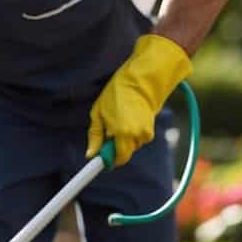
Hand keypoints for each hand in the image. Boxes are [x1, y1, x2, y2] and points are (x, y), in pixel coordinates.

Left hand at [87, 33, 191, 167]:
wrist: (141, 79)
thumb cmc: (117, 93)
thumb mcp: (98, 113)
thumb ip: (95, 136)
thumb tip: (90, 155)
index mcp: (123, 133)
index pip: (116, 159)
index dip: (106, 162)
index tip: (97, 162)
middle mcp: (137, 137)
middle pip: (122, 154)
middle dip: (113, 146)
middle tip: (108, 129)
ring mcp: (146, 134)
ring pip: (130, 146)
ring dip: (123, 138)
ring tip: (120, 118)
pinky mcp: (151, 130)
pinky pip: (137, 139)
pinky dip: (131, 133)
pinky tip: (129, 118)